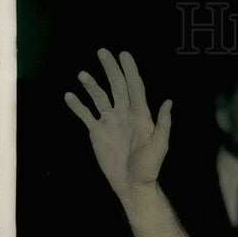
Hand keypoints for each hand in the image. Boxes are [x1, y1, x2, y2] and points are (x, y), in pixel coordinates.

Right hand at [64, 49, 171, 199]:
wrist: (131, 184)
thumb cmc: (148, 168)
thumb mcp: (159, 146)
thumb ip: (163, 125)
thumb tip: (168, 102)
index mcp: (141, 115)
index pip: (135, 87)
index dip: (130, 70)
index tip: (124, 54)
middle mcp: (125, 114)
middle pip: (117, 86)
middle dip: (110, 69)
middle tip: (102, 52)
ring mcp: (110, 122)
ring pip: (99, 97)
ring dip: (91, 85)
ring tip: (82, 75)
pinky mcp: (97, 132)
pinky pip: (86, 114)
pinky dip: (77, 105)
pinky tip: (69, 96)